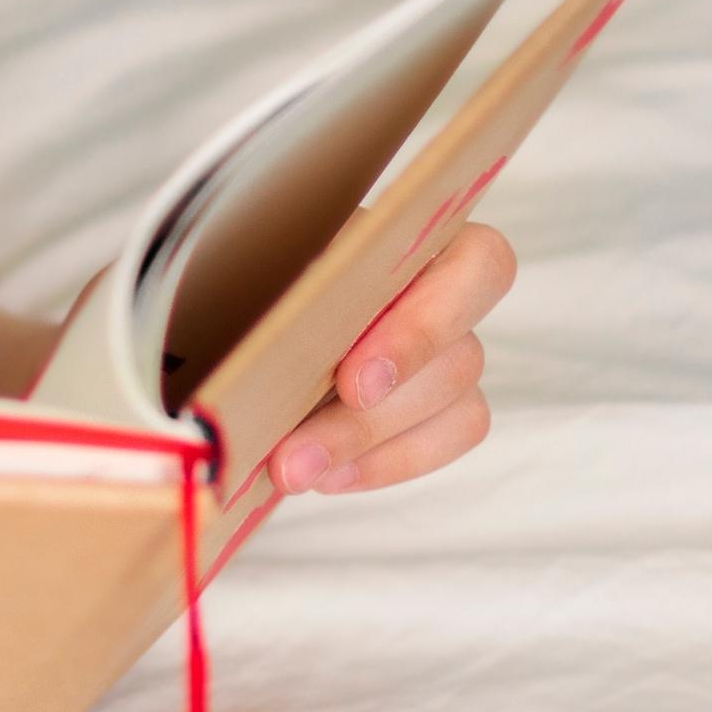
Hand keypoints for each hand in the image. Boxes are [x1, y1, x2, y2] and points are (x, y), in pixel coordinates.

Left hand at [268, 221, 515, 495]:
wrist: (233, 312)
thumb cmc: (251, 271)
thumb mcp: (256, 254)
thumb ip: (281, 274)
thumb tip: (277, 326)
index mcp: (413, 237)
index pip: (479, 264)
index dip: (425, 328)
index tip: (354, 383)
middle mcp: (446, 292)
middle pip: (456, 358)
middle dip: (367, 417)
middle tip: (294, 453)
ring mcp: (452, 353)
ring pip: (455, 406)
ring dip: (366, 447)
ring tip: (293, 469)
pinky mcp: (444, 407)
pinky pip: (443, 442)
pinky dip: (382, 465)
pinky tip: (327, 475)